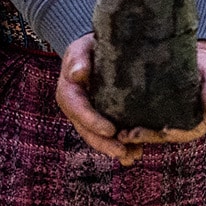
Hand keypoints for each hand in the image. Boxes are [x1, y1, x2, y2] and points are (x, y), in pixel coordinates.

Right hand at [56, 34, 140, 165]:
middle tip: (123, 152)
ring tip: (133, 157)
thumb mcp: (80, 48)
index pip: (79, 110)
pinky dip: (122, 144)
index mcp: (69, 93)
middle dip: (105, 143)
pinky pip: (110, 135)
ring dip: (115, 149)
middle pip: (88, 131)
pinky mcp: (103, 118)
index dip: (92, 121)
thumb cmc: (87, 48)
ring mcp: (89, 116)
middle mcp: (77, 109)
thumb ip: (78, 59)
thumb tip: (78, 73)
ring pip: (99, 137)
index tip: (110, 129)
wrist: (95, 50)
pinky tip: (137, 152)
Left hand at [117, 40, 205, 146]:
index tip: (163, 131)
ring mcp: (168, 122)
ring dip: (136, 135)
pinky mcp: (156, 115)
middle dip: (147, 137)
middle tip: (129, 135)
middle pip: (163, 136)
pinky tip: (117, 122)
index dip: (173, 134)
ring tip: (120, 133)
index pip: (186, 133)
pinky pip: (144, 123)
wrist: (198, 61)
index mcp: (199, 124)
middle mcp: (182, 127)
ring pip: (151, 132)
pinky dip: (131, 124)